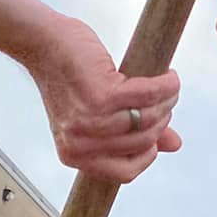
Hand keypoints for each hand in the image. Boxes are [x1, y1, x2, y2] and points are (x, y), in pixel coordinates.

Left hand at [24, 17, 181, 183]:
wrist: (44, 43)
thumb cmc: (68, 75)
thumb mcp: (97, 114)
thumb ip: (132, 133)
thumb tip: (172, 144)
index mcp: (75, 154)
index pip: (126, 172)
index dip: (148, 153)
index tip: (157, 133)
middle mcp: (81, 143)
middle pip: (144, 141)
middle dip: (162, 119)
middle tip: (165, 100)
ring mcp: (91, 120)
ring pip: (149, 118)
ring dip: (167, 100)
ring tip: (167, 86)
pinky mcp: (102, 95)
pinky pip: (148, 95)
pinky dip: (166, 85)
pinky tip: (168, 77)